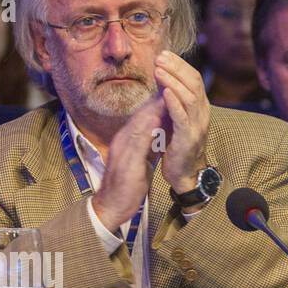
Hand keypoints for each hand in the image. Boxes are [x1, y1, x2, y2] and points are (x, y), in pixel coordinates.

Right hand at [92, 93, 166, 231]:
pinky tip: (155, 121)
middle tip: (171, 82)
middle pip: (141, 115)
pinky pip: (136, 145)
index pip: (145, 115)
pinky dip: (146, 131)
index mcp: (128, 139)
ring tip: (165, 94)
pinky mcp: (125, 164)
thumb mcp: (143, 156)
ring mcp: (122, 151)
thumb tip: (163, 124)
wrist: (113, 205)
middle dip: (157, 98)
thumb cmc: (130, 181)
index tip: (174, 86)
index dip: (160, 100)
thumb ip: (151, 140)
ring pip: (138, 125)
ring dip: (152, 109)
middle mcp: (123, 141)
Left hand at [153, 50, 210, 194]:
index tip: (164, 54)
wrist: (185, 172)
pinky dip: (174, 103)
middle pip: (193, 83)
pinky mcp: (188, 137)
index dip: (180, 65)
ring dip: (172, 81)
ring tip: (158, 69)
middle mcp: (202, 112)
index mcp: (200, 106)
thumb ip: (173, 100)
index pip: (193, 78)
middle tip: (160, 56)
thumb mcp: (177, 118)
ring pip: (188, 96)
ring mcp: (197, 124)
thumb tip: (164, 80)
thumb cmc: (177, 144)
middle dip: (176, 68)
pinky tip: (164, 92)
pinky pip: (182, 117)